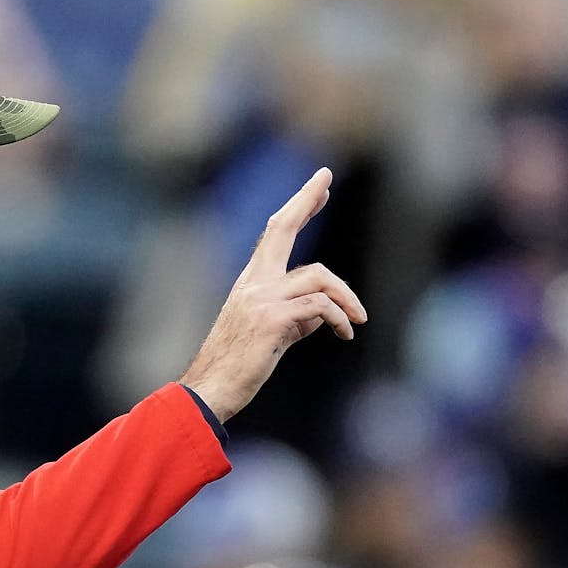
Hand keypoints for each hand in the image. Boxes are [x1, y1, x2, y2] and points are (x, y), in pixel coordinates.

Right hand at [179, 167, 365, 422]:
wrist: (209, 391)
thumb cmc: (236, 368)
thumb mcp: (268, 334)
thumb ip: (294, 316)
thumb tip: (322, 313)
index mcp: (249, 284)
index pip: (275, 234)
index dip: (298, 207)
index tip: (319, 186)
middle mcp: (252, 284)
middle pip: (281, 228)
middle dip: (305, 199)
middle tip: (324, 176)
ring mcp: (261, 300)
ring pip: (318, 276)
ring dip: (346, 298)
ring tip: (357, 320)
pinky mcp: (272, 321)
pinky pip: (320, 306)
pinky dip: (339, 319)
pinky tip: (344, 334)